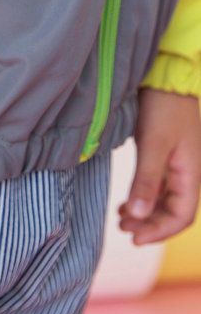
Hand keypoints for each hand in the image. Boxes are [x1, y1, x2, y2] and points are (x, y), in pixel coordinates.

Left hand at [118, 87, 200, 244]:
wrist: (167, 75)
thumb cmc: (163, 107)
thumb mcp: (153, 144)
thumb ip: (147, 181)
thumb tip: (138, 217)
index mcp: (191, 174)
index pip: (181, 216)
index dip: (159, 232)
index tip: (134, 238)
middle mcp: (188, 172)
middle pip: (173, 211)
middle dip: (150, 224)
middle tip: (123, 230)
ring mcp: (178, 163)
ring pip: (165, 199)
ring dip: (145, 212)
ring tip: (121, 219)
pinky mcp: (166, 153)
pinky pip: (159, 184)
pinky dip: (144, 195)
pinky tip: (127, 200)